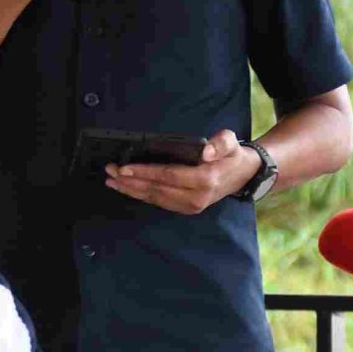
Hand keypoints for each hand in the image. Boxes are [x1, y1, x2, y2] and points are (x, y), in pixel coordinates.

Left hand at [106, 130, 262, 214]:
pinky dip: (141, 195)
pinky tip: (127, 189)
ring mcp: (190, 206)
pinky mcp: (185, 209)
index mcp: (205, 181)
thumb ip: (221, 143)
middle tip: (110, 172)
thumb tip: (206, 152)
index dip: (144, 172)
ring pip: (155, 199)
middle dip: (130, 181)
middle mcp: (196, 198)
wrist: (243, 175)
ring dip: (131, 190)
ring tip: (111, 181)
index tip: (124, 168)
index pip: (168, 176)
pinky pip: (159, 202)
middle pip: (156, 189)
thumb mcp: (231, 142)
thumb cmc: (232, 155)